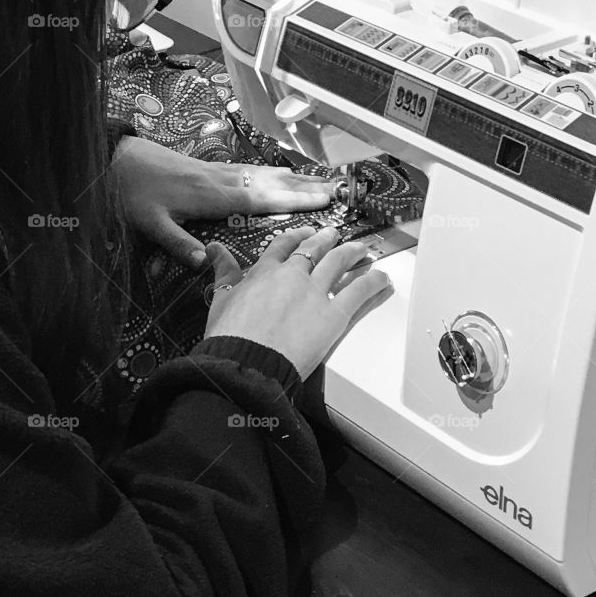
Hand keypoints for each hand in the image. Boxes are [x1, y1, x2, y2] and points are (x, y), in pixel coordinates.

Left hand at [111, 136, 333, 268]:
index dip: (293, 200)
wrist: (118, 159)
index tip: (323, 201)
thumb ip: (178, 243)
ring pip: (265, 174)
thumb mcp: (149, 223)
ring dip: (296, 178)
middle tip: (339, 192)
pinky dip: (276, 174)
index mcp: (211, 194)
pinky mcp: (214, 169)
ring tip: (324, 183)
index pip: (260, 198)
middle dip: (306, 187)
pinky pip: (253, 171)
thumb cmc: (134, 192)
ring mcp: (220, 171)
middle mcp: (222, 179)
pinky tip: (285, 177)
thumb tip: (206, 264)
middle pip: (271, 182)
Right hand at [203, 226, 390, 379]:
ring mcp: (315, 293)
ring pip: (339, 263)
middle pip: (314, 250)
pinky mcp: (333, 315)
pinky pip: (359, 292)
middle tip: (334, 235)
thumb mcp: (221, 298)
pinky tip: (382, 278)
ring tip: (362, 249)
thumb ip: (223, 271)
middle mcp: (292, 276)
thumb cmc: (231, 337)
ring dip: (352, 253)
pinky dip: (373, 283)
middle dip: (326, 240)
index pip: (284, 246)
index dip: (296, 238)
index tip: (304, 234)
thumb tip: (213, 250)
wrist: (246, 362)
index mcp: (265, 272)